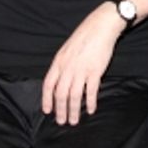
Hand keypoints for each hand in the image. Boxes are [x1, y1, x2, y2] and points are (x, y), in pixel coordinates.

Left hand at [41, 2, 122, 124]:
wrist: (100, 26)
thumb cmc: (84, 37)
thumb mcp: (66, 49)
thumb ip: (62, 65)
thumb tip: (59, 82)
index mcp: (59, 62)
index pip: (48, 85)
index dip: (47, 99)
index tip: (47, 111)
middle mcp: (68, 67)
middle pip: (61, 94)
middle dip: (60, 110)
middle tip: (62, 121)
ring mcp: (81, 70)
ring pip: (74, 96)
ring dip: (74, 110)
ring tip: (74, 120)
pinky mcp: (95, 70)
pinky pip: (90, 91)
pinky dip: (90, 102)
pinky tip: (90, 109)